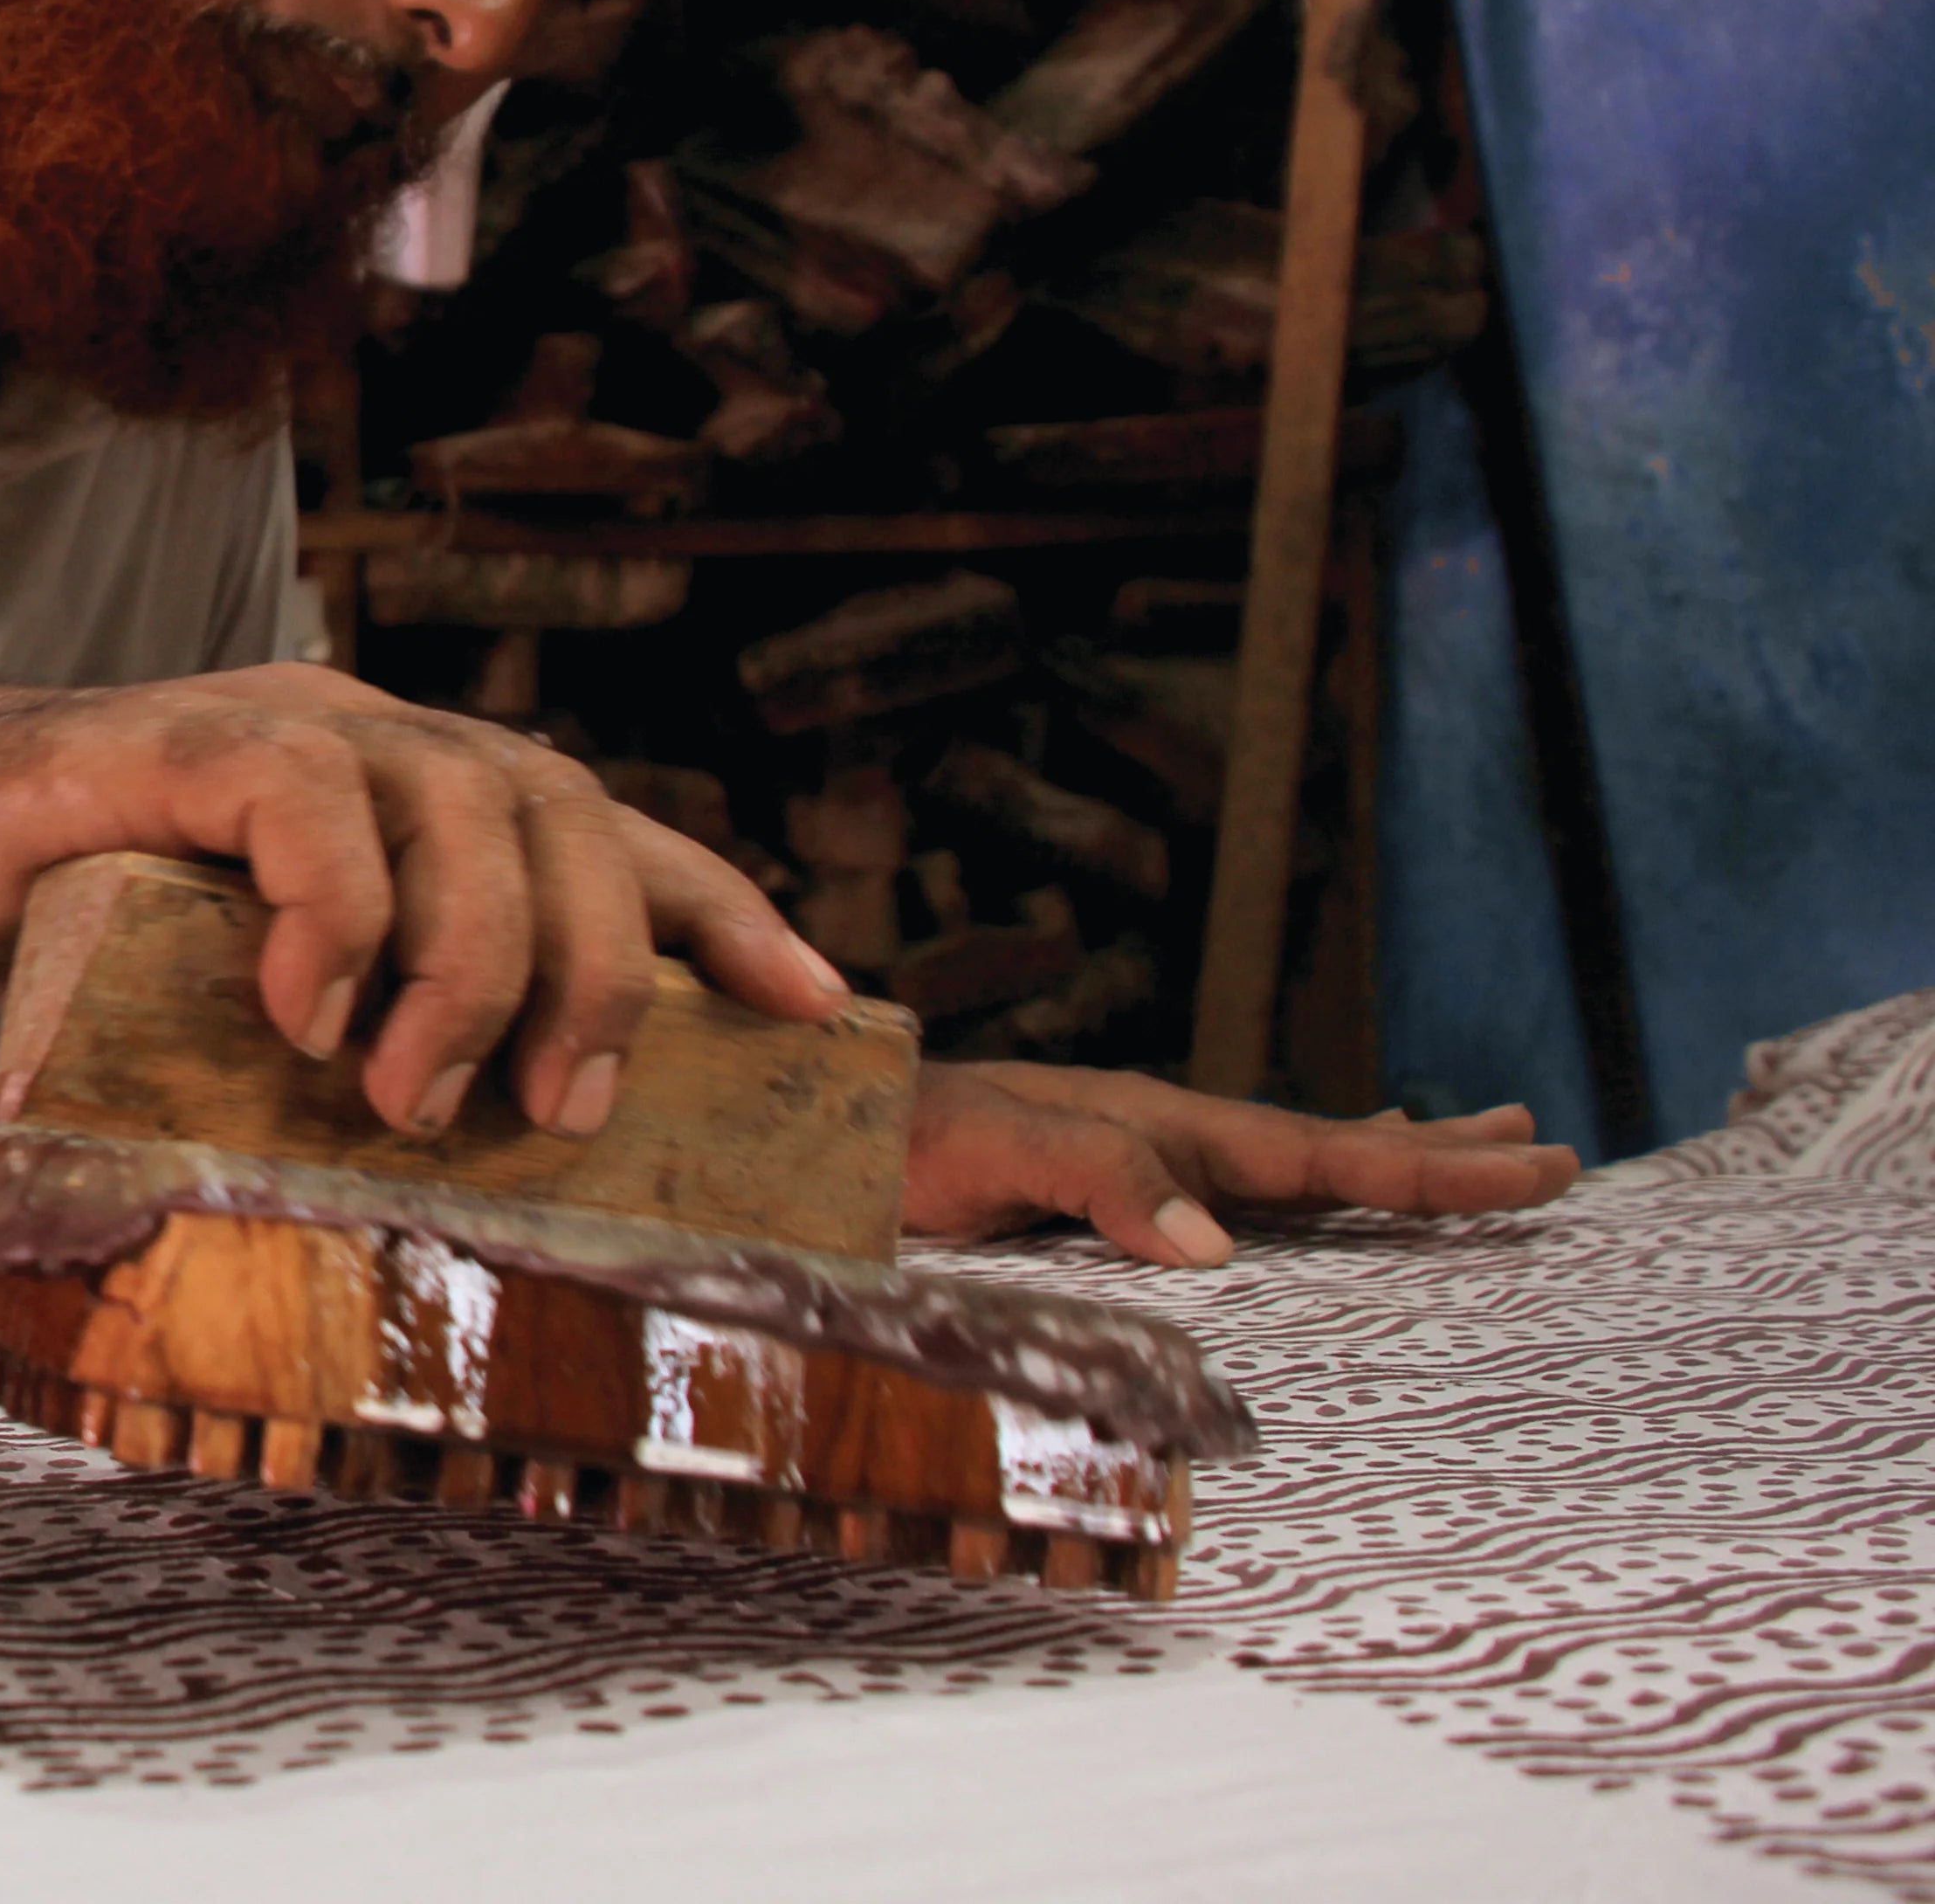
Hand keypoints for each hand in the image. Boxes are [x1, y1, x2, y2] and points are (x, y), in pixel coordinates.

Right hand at [0, 663, 846, 1142]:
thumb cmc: (62, 922)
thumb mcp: (245, 975)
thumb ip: (355, 1013)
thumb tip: (471, 1150)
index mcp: (404, 780)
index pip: (604, 820)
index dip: (717, 907)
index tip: (814, 1003)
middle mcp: (362, 726)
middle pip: (562, 809)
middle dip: (594, 972)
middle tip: (555, 1112)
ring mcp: (271, 721)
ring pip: (456, 804)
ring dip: (465, 969)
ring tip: (405, 1094)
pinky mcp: (170, 742)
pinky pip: (305, 803)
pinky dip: (332, 913)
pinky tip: (297, 1006)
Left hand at [905, 1061, 1581, 1266]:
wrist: (819, 1135)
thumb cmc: (894, 1142)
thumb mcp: (994, 1147)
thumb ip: (1102, 1178)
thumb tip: (1220, 1246)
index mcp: (1162, 1127)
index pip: (1325, 1150)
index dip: (1433, 1164)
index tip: (1539, 1158)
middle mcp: (1167, 1137)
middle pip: (1331, 1146)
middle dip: (1440, 1154)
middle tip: (1553, 1151)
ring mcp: (1141, 1160)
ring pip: (1294, 1160)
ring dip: (1383, 1156)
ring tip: (1472, 1143)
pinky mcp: (1104, 1192)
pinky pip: (1236, 1189)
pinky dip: (1299, 1185)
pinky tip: (1309, 1197)